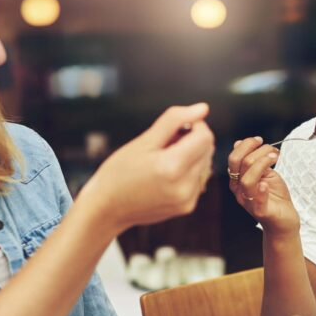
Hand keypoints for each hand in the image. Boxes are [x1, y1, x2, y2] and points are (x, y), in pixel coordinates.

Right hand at [80, 103, 214, 231]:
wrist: (107, 208)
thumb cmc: (120, 171)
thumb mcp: (144, 141)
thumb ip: (174, 121)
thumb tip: (203, 108)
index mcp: (172, 167)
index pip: (205, 136)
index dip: (194, 125)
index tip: (175, 128)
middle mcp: (184, 186)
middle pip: (208, 150)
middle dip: (192, 140)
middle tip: (166, 144)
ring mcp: (187, 199)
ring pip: (206, 164)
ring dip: (191, 156)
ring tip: (164, 160)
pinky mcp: (187, 207)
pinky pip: (199, 179)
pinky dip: (188, 172)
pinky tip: (166, 175)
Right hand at [227, 137, 299, 234]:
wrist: (284, 220)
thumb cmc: (274, 196)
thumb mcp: (265, 173)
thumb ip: (253, 161)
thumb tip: (238, 143)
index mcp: (237, 179)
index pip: (234, 158)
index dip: (246, 145)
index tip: (260, 140)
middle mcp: (239, 190)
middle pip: (239, 164)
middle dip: (255, 150)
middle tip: (271, 149)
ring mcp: (248, 201)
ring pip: (248, 178)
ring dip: (263, 163)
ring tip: (275, 158)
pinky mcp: (260, 212)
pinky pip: (257, 200)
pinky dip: (261, 190)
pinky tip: (266, 183)